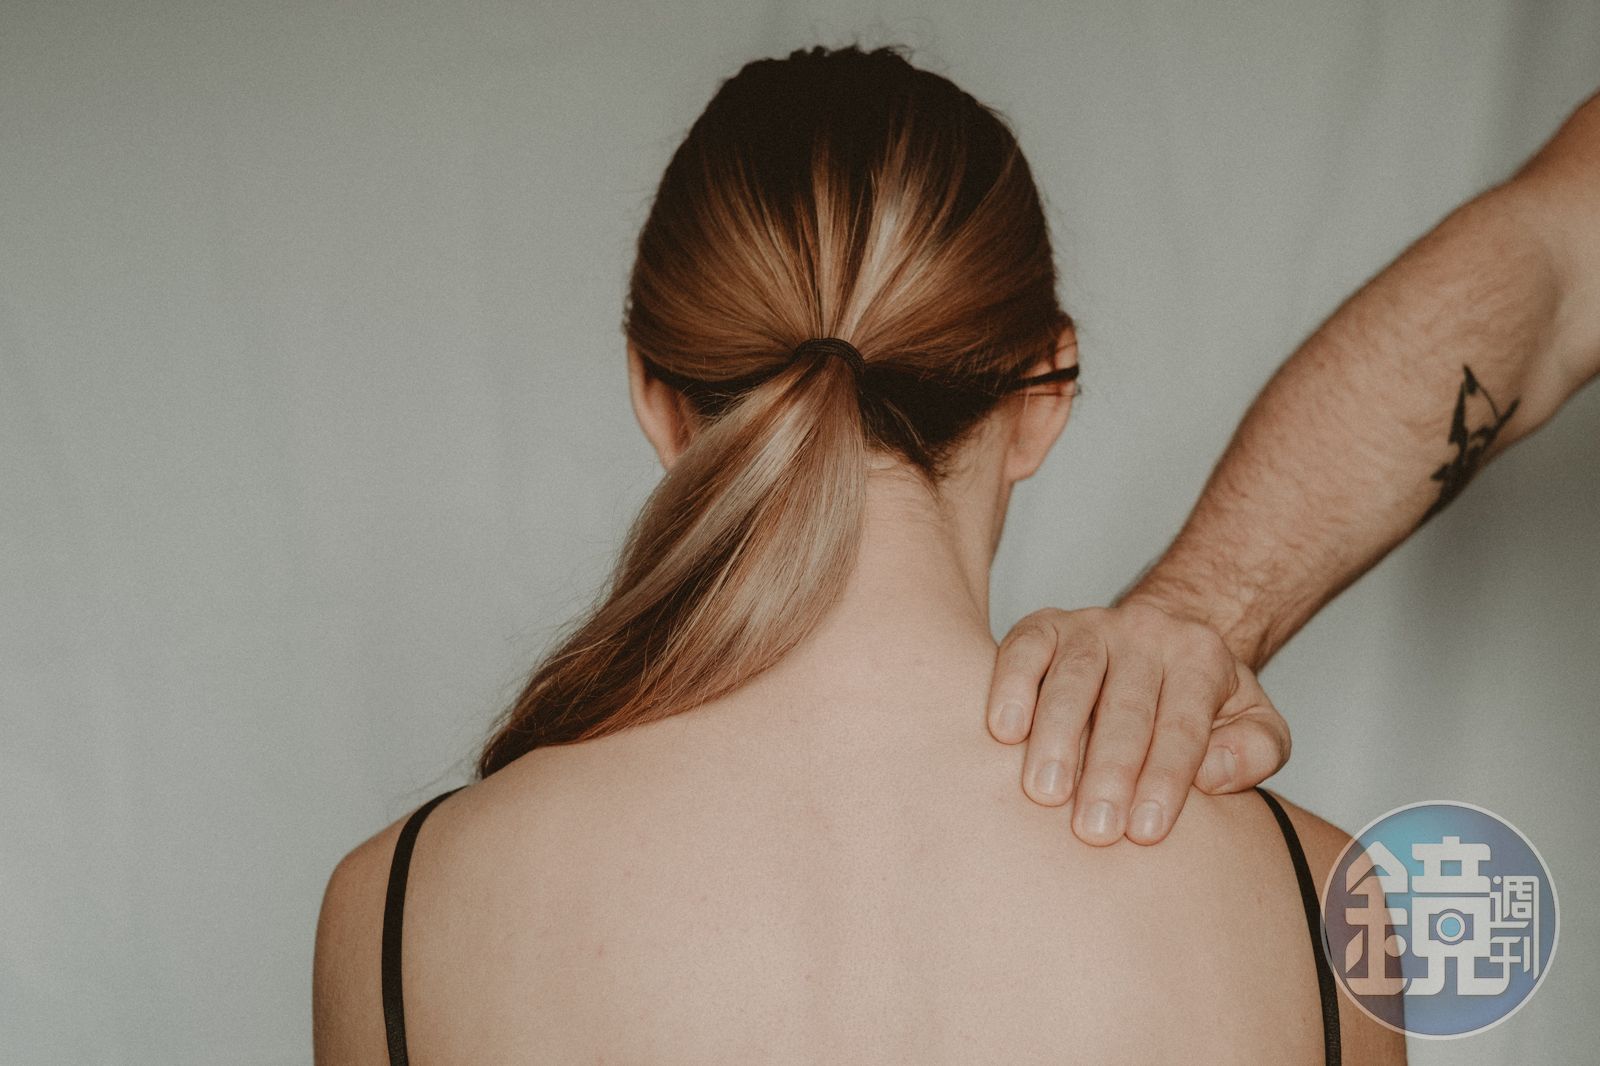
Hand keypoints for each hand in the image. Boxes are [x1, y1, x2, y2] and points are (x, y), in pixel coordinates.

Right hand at [986, 601, 1289, 845]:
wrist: (1160, 638)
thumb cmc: (1200, 701)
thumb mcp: (1253, 722)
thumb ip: (1255, 750)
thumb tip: (1214, 773)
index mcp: (1200, 657)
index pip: (1183, 725)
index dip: (1165, 779)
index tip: (1146, 831)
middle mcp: (1146, 633)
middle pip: (1126, 706)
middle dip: (1110, 770)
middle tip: (1095, 829)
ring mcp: (1090, 626)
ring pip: (1072, 678)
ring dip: (1056, 737)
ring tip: (1046, 792)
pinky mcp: (1043, 626)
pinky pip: (1023, 649)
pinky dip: (1010, 687)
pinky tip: (1004, 732)